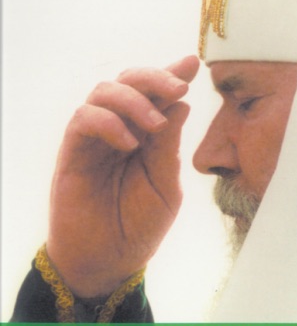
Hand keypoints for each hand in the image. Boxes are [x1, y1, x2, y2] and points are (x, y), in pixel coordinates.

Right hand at [46, 55, 199, 296]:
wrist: (108, 262)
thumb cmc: (138, 225)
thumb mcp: (165, 185)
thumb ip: (169, 147)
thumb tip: (181, 104)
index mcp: (146, 136)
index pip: (157, 96)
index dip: (172, 75)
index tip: (194, 63)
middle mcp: (121, 129)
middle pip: (130, 82)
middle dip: (156, 78)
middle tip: (180, 87)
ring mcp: (95, 138)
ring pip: (104, 91)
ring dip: (133, 99)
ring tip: (155, 124)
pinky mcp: (73, 151)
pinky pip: (84, 118)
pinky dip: (108, 121)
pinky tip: (129, 143)